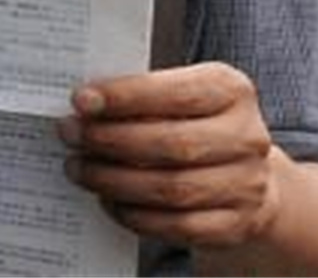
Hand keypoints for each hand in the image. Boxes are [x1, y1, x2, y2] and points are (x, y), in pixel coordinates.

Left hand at [58, 62, 283, 249]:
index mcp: (232, 91)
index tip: (81, 100)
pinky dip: (136, 215)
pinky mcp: (236, 224)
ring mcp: (246, 185)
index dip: (126, 97)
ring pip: (172, 189)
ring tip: (80, 169)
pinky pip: (179, 226)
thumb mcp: (178, 94)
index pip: (178, 93)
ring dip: (115, 181)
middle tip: (70, 134)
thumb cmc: (193, 123)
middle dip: (111, 140)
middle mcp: (247, 137)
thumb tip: (84, 106)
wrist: (242, 174)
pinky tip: (107, 200)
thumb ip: (141, 95)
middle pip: (173, 144)